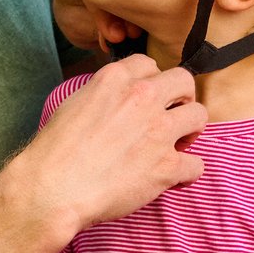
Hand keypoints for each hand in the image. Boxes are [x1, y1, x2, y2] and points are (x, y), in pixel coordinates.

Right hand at [9, 55, 206, 234]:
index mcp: (116, 79)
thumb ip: (102, 93)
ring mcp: (158, 130)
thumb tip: (115, 99)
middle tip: (170, 117)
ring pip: (200, 116)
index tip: (147, 98)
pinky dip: (187, 172)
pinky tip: (172, 177)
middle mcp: (142, 97)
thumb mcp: (73, 103)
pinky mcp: (167, 165)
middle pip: (184, 81)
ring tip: (176, 145)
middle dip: (181, 98)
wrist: (53, 188)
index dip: (151, 82)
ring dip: (191, 130)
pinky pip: (197, 163)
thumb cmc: (55, 151)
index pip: (149, 64)